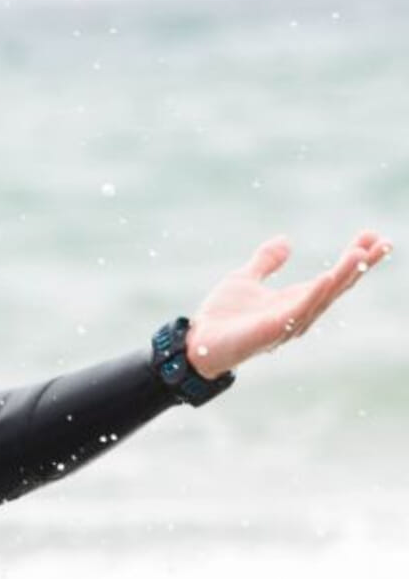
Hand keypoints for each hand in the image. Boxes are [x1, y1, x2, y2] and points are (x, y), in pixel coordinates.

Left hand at [186, 231, 390, 376]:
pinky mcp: (272, 331)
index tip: (374, 237)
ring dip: (342, 277)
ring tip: (360, 254)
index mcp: (296, 299)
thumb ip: (266, 261)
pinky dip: (312, 295)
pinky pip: (297, 312)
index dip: (355, 259)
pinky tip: (325, 279)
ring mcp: (288, 323)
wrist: (196, 341)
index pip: (334, 277)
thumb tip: (286, 240)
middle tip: (382, 242)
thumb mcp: (245, 278)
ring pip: (322, 298)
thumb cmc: (222, 316)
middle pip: (337, 286)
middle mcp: (299, 312)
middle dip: (360, 266)